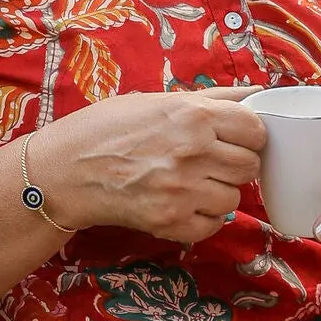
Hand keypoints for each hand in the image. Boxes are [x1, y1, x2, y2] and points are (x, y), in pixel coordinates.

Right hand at [30, 89, 267, 244]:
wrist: (64, 170)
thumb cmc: (107, 129)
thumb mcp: (157, 100)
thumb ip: (212, 100)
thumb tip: (257, 95)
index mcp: (194, 115)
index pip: (256, 131)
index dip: (248, 135)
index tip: (234, 138)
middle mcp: (193, 152)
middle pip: (249, 167)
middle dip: (234, 164)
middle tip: (209, 161)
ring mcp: (183, 190)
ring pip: (234, 199)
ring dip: (217, 193)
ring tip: (189, 182)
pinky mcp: (170, 221)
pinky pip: (212, 225)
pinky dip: (202, 218)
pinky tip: (180, 203)